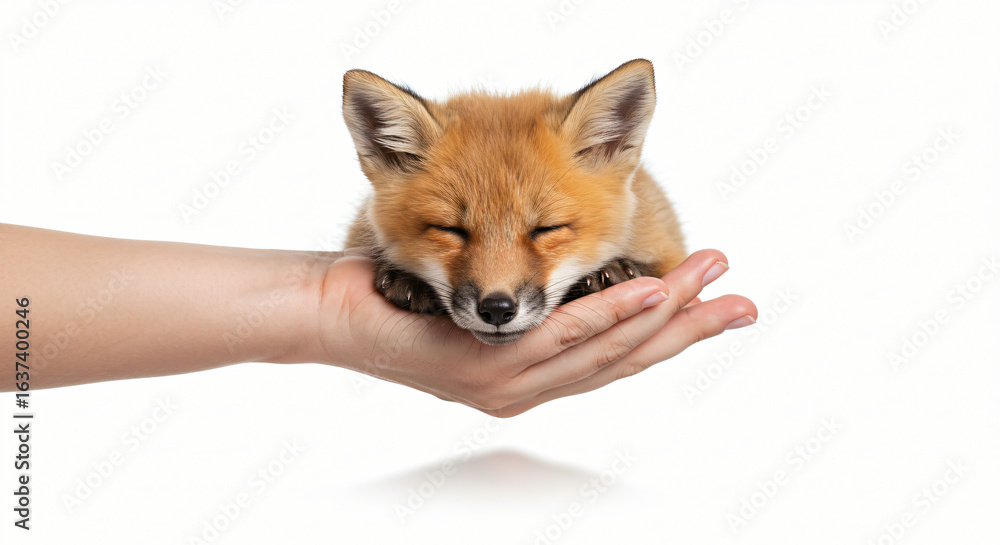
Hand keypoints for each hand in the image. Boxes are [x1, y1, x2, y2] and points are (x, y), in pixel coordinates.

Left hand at [314, 249, 756, 416]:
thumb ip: (538, 299)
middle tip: (741, 302)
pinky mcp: (486, 368)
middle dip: (688, 330)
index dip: (678, 333)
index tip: (724, 306)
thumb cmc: (408, 298)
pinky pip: (559, 338)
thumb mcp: (485, 300)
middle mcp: (529, 386)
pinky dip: (608, 315)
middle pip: (625, 360)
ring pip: (601, 351)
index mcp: (536, 373)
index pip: (621, 355)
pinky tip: (644, 291)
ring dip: (660, 317)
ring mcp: (509, 383)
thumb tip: (587, 271)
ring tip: (705, 284)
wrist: (339, 312)